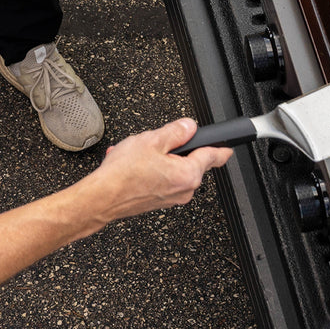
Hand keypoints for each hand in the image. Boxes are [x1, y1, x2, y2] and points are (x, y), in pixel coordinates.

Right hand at [92, 119, 232, 221]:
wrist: (100, 199)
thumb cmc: (123, 174)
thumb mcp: (153, 140)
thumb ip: (177, 131)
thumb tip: (189, 127)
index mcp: (187, 174)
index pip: (212, 156)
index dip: (221, 147)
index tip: (228, 146)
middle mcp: (184, 190)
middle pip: (193, 162)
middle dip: (179, 148)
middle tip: (159, 142)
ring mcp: (172, 198)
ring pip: (176, 170)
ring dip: (162, 159)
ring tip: (140, 155)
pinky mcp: (159, 201)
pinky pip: (164, 179)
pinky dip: (153, 169)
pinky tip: (135, 165)